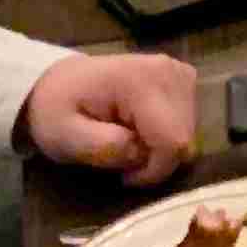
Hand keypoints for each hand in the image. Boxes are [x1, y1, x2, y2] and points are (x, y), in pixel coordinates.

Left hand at [20, 51, 199, 179]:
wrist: (58, 81)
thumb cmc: (57, 109)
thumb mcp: (64, 135)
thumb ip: (101, 147)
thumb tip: (139, 153)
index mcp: (141, 81)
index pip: (173, 142)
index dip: (153, 170)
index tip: (124, 175)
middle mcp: (169, 71)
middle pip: (184, 140)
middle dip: (155, 161)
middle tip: (122, 158)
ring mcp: (179, 73)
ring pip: (189, 135)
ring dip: (161, 149)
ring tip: (127, 142)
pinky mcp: (183, 78)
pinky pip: (189, 123)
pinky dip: (167, 136)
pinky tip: (142, 130)